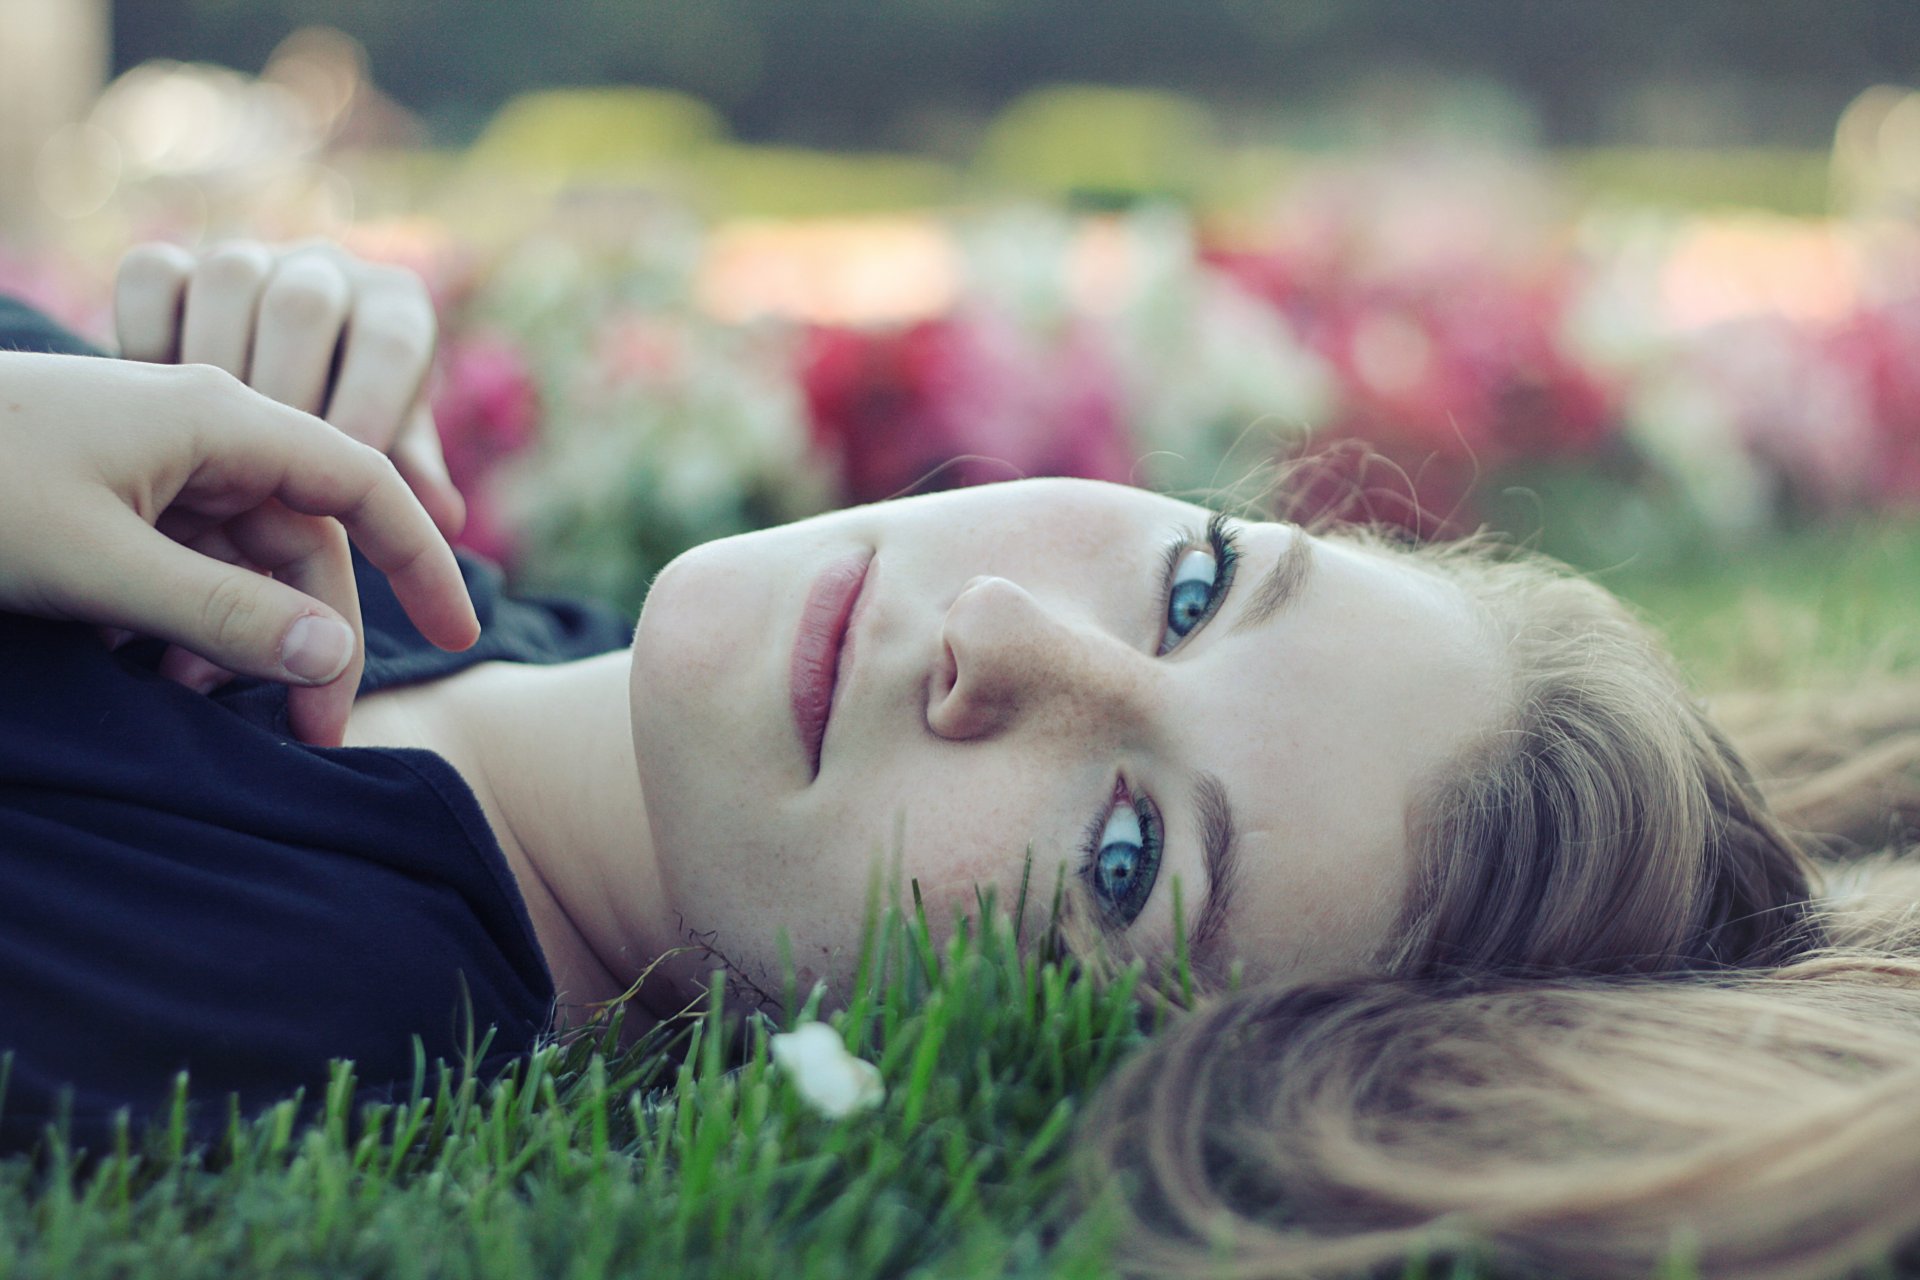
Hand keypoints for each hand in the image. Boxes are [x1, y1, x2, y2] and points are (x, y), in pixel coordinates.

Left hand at [0, 351, 479, 746]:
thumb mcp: (94, 568)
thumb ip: (223, 614)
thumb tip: (332, 661)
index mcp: (217, 418)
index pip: (361, 483)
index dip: (421, 560)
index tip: (464, 639)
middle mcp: (201, 429)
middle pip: (304, 540)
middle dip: (313, 638)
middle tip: (305, 737)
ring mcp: (154, 460)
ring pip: (243, 559)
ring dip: (235, 638)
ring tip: (181, 697)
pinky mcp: (112, 492)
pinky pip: (185, 561)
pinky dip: (182, 621)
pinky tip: (141, 665)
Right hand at [113, 240, 465, 537]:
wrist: (275, 391)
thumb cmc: (349, 431)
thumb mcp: (388, 451)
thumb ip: (411, 476)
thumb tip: (444, 517)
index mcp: (393, 305)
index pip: (391, 340)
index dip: (369, 407)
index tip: (346, 471)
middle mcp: (324, 270)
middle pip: (304, 306)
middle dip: (283, 392)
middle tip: (264, 469)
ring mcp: (246, 258)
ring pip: (228, 280)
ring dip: (214, 366)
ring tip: (203, 445)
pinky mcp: (174, 262)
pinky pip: (152, 274)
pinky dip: (147, 334)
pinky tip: (152, 408)